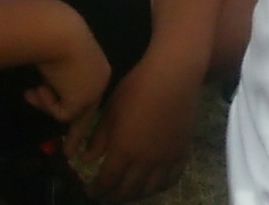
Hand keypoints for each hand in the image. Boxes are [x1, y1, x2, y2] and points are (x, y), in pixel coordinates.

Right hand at [24, 15, 109, 131]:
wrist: (58, 32)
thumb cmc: (53, 37)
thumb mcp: (57, 60)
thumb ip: (59, 79)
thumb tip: (47, 92)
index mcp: (98, 66)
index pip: (91, 93)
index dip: (81, 109)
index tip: (74, 123)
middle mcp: (101, 80)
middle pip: (88, 112)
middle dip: (75, 134)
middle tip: (69, 153)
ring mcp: (95, 92)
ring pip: (69, 112)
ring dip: (47, 104)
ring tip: (32, 92)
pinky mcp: (84, 102)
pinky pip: (62, 114)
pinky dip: (48, 103)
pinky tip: (43, 87)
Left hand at [75, 55, 199, 201]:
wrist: (173, 77)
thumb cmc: (136, 88)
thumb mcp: (110, 110)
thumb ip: (98, 138)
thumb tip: (86, 158)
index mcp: (124, 150)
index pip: (107, 180)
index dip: (97, 190)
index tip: (90, 192)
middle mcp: (145, 161)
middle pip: (128, 190)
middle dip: (114, 196)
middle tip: (107, 195)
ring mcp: (166, 159)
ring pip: (150, 189)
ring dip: (136, 194)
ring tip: (128, 192)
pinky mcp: (182, 153)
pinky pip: (171, 179)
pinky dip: (160, 186)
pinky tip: (154, 183)